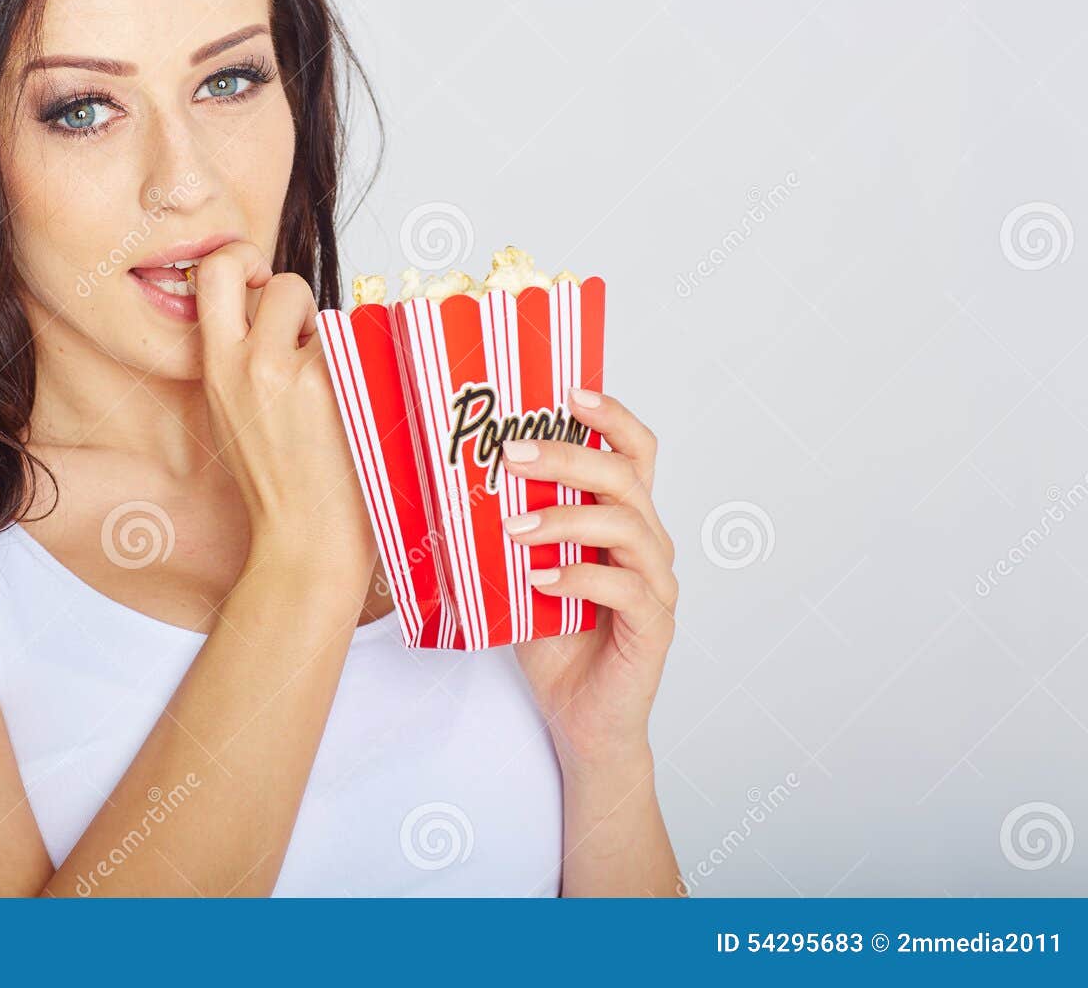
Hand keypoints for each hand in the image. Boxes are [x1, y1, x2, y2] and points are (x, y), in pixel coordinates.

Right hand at [193, 242, 375, 579]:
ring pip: (331, 314)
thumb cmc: (277, 486)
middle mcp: (250, 363)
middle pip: (281, 280)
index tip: (259, 283)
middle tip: (304, 333)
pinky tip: (358, 408)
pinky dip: (366, 367)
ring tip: (332, 389)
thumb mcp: (233, 413)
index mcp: (216, 369)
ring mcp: (297, 374)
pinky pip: (362, 346)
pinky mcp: (340, 387)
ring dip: (334, 338)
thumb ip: (242, 359)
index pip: (216, 271)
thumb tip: (271, 309)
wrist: (305, 544)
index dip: (242, 261)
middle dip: (297, 297)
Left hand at [503, 388, 677, 768]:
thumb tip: (452, 482)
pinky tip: (539, 580)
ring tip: (514, 529)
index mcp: (621, 519)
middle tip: (513, 454)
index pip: (634, 452)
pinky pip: (625, 589)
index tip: (569, 392)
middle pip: (625, 478)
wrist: (579, 717)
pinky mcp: (655, 626)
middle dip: (569, 457)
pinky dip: (579, 578)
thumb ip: (508, 529)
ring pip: (629, 527)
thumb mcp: (519, 571)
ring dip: (566, 519)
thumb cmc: (553, 639)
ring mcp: (656, 584)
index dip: (611, 417)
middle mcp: (648, 543)